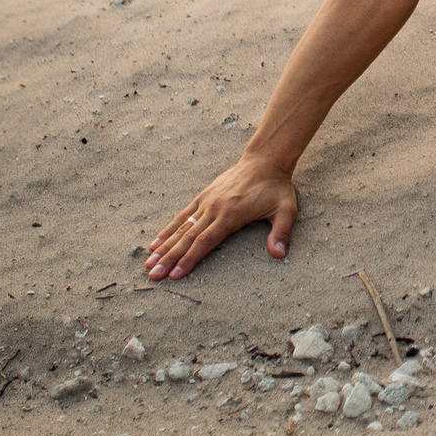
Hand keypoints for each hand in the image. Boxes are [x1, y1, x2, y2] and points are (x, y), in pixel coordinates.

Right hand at [144, 156, 298, 279]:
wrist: (265, 160)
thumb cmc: (276, 188)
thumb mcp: (286, 210)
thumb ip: (281, 233)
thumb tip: (279, 255)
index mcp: (231, 214)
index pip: (206, 241)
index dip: (190, 259)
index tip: (175, 275)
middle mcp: (214, 208)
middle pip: (188, 237)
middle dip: (170, 258)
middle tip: (154, 276)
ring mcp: (207, 201)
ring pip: (181, 227)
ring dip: (164, 246)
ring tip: (148, 263)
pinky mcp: (203, 196)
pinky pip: (182, 215)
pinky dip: (168, 229)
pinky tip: (155, 243)